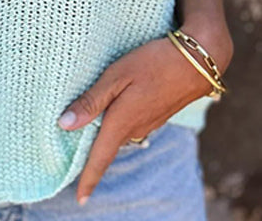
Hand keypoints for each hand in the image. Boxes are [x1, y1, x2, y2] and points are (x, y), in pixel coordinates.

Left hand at [56, 20, 232, 206]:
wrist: (197, 61)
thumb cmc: (153, 63)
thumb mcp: (116, 75)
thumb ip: (92, 100)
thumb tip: (64, 124)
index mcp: (121, 122)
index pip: (100, 158)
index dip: (88, 179)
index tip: (80, 199)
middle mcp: (136, 129)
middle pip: (108, 146)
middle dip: (93, 151)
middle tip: (72, 151)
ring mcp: (149, 123)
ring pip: (120, 134)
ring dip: (106, 133)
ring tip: (88, 127)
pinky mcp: (157, 115)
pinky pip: (132, 124)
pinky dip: (120, 122)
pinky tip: (115, 108)